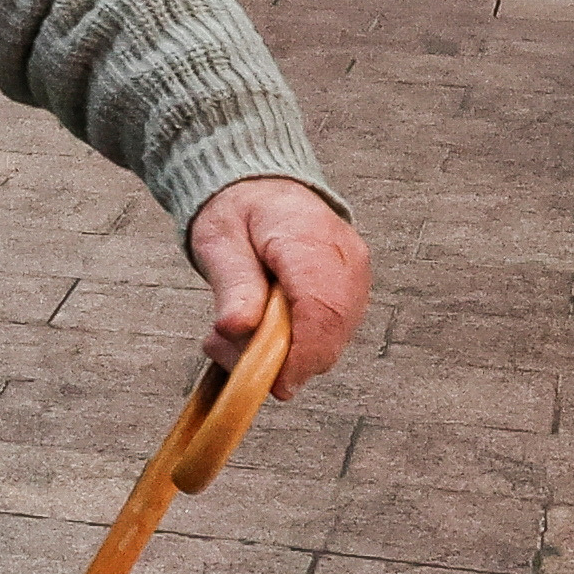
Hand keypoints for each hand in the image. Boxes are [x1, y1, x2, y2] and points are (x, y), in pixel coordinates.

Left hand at [186, 178, 369, 399]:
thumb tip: (236, 327)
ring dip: (283, 354)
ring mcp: (353, 279)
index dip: (302, 354)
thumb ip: (233, 285)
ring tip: (231, 332)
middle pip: (332, 332)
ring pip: (332, 340)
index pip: (321, 308)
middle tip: (229, 353)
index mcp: (312, 240)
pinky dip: (292, 344)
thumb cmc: (238, 211)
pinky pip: (327, 334)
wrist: (260, 189)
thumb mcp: (219, 240)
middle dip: (285, 360)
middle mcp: (346, 262)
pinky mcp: (348, 294)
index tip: (276, 384)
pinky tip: (256, 328)